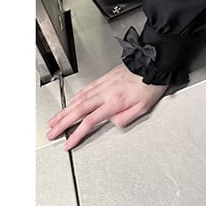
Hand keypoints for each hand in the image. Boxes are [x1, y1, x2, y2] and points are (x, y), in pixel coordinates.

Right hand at [46, 64, 167, 150]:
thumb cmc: (151, 83)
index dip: (77, 134)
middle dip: (62, 123)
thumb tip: (112, 123)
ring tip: (54, 120)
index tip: (68, 143)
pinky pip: (86, 88)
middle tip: (51, 133)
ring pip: (79, 98)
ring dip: (65, 110)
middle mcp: (106, 92)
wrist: (154, 62)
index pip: (90, 121)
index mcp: (115, 101)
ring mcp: (104, 83)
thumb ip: (126, 118)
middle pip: (79, 110)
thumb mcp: (144, 107)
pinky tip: (71, 102)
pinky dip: (75, 97)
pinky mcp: (106, 77)